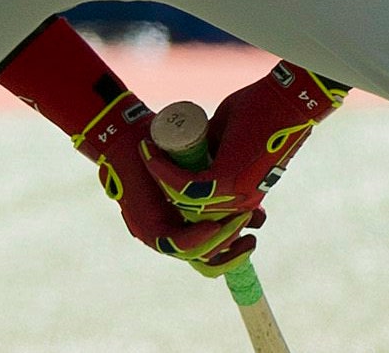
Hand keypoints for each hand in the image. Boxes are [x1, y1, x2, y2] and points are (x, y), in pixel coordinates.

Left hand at [0, 20, 258, 274]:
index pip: (215, 245)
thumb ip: (213, 181)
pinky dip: (200, 239)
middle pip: (211, 257)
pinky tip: (217, 225)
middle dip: (236, 246)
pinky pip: (179, 244)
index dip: (238, 239)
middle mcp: (169, 234)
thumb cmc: (160, 142)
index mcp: (180, 223)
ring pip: (198, 254)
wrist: (129, 131)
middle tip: (256, 225)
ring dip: (223, 240)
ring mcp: (156, 235)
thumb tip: (250, 192)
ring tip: (243, 220)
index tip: (260, 219)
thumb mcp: (195, 167)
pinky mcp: (148, 230)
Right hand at [143, 63, 352, 218]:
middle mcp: (240, 203)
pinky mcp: (227, 179)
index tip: (154, 158)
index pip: (199, 206)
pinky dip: (163, 171)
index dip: (172, 187)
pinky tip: (149, 153)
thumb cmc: (260, 112)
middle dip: (159, 182)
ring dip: (157, 174)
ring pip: (182, 198)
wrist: (284, 101)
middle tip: (145, 152)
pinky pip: (184, 185)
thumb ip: (212, 147)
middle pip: (186, 205)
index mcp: (241, 194)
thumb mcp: (227, 136)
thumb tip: (188, 149)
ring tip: (144, 149)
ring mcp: (235, 194)